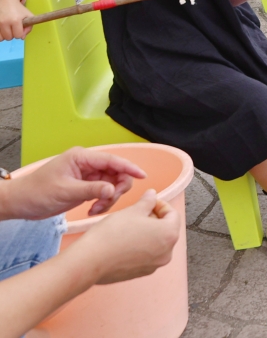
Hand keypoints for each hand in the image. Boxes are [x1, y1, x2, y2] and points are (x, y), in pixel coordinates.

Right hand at [0, 0, 30, 41]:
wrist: (6, 0)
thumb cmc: (18, 8)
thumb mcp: (28, 15)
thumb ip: (29, 27)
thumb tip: (22, 38)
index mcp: (15, 20)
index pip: (18, 36)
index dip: (20, 33)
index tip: (19, 28)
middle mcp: (4, 22)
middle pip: (9, 38)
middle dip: (12, 34)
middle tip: (12, 27)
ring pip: (1, 38)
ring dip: (4, 35)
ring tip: (6, 27)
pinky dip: (0, 34)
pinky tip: (2, 29)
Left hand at [0, 147, 145, 220]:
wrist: (21, 203)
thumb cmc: (37, 192)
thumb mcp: (65, 191)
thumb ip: (91, 190)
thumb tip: (113, 189)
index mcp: (82, 158)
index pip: (111, 160)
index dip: (129, 167)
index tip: (143, 176)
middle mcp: (88, 165)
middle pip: (116, 173)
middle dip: (116, 189)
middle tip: (106, 203)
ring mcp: (88, 176)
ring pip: (112, 184)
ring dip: (109, 198)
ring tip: (96, 210)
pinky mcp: (87, 187)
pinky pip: (105, 193)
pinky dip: (103, 203)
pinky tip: (92, 210)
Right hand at [70, 189, 180, 284]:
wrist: (89, 261)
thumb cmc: (112, 234)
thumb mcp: (132, 211)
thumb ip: (147, 202)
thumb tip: (153, 194)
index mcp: (169, 234)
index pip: (172, 215)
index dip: (160, 205)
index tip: (149, 202)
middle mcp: (167, 252)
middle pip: (166, 230)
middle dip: (154, 219)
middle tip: (138, 213)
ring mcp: (154, 265)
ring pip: (156, 243)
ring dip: (147, 233)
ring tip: (130, 226)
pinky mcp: (141, 273)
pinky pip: (146, 256)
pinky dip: (140, 247)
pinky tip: (124, 242)